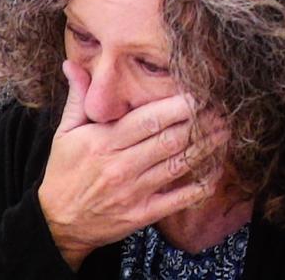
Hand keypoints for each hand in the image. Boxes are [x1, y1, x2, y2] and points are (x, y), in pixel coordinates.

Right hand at [38, 60, 227, 270]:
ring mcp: (134, 192)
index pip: (148, 120)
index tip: (199, 94)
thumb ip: (78, 97)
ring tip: (225, 131)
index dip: (177, 107)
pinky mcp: (143, 213)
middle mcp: (121, 166)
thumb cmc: (64, 171)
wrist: (58, 222)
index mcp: (104, 142)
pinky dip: (201, 185)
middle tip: (221, 109)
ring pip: (178, 165)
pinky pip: (179, 199)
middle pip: (169, 140)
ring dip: (206, 148)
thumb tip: (70, 64)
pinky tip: (216, 170)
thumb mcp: (64, 132)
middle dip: (198, 123)